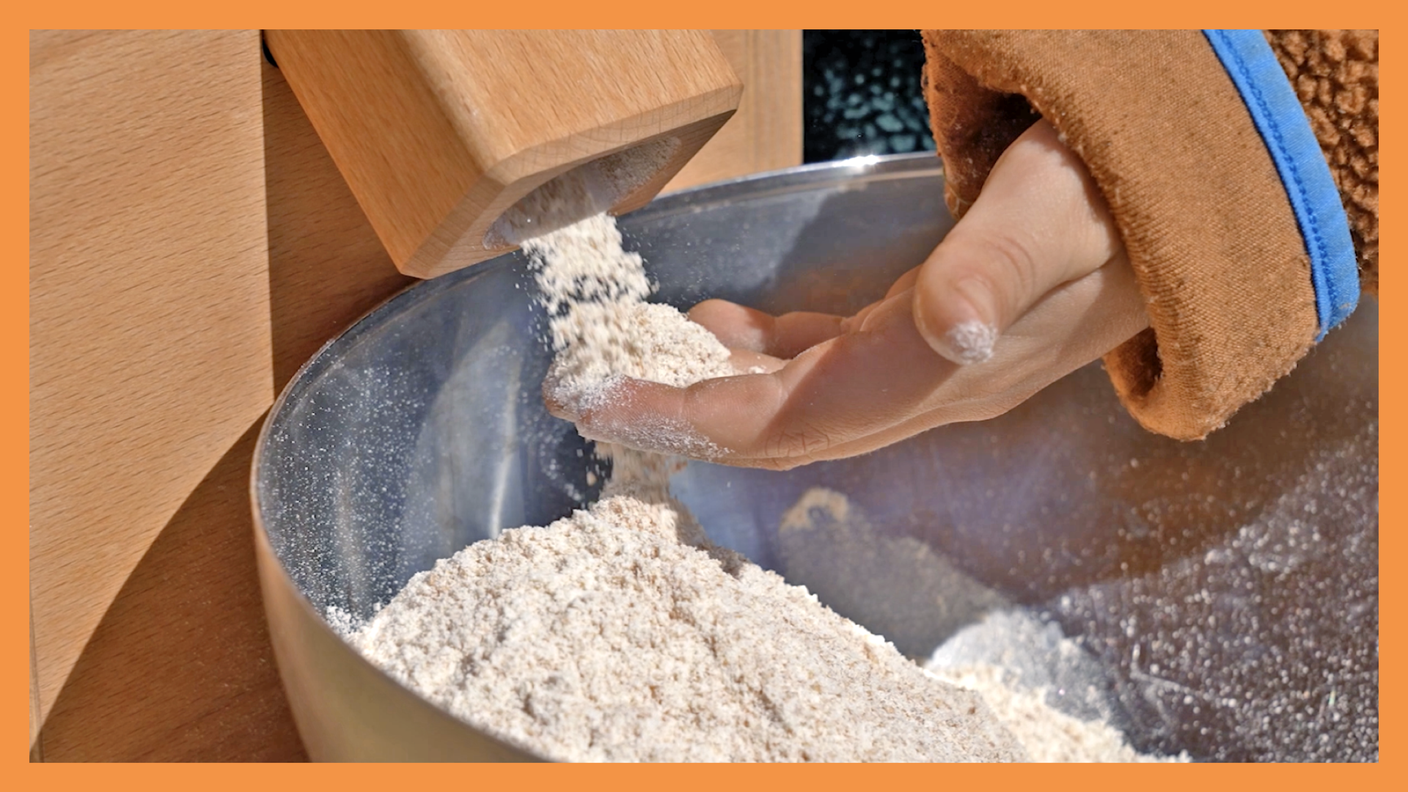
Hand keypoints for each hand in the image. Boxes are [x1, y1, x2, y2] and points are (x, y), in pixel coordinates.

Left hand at [547, 119, 1149, 469]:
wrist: (1173, 214)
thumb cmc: (1113, 200)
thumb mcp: (1057, 217)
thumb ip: (996, 272)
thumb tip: (945, 332)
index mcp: (935, 370)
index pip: (788, 417)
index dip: (688, 418)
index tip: (594, 400)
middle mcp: (920, 385)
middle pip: (776, 423)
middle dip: (674, 414)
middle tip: (579, 390)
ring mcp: (921, 365)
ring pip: (793, 398)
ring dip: (710, 388)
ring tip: (627, 365)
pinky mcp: (924, 333)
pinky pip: (825, 361)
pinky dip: (763, 351)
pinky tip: (719, 325)